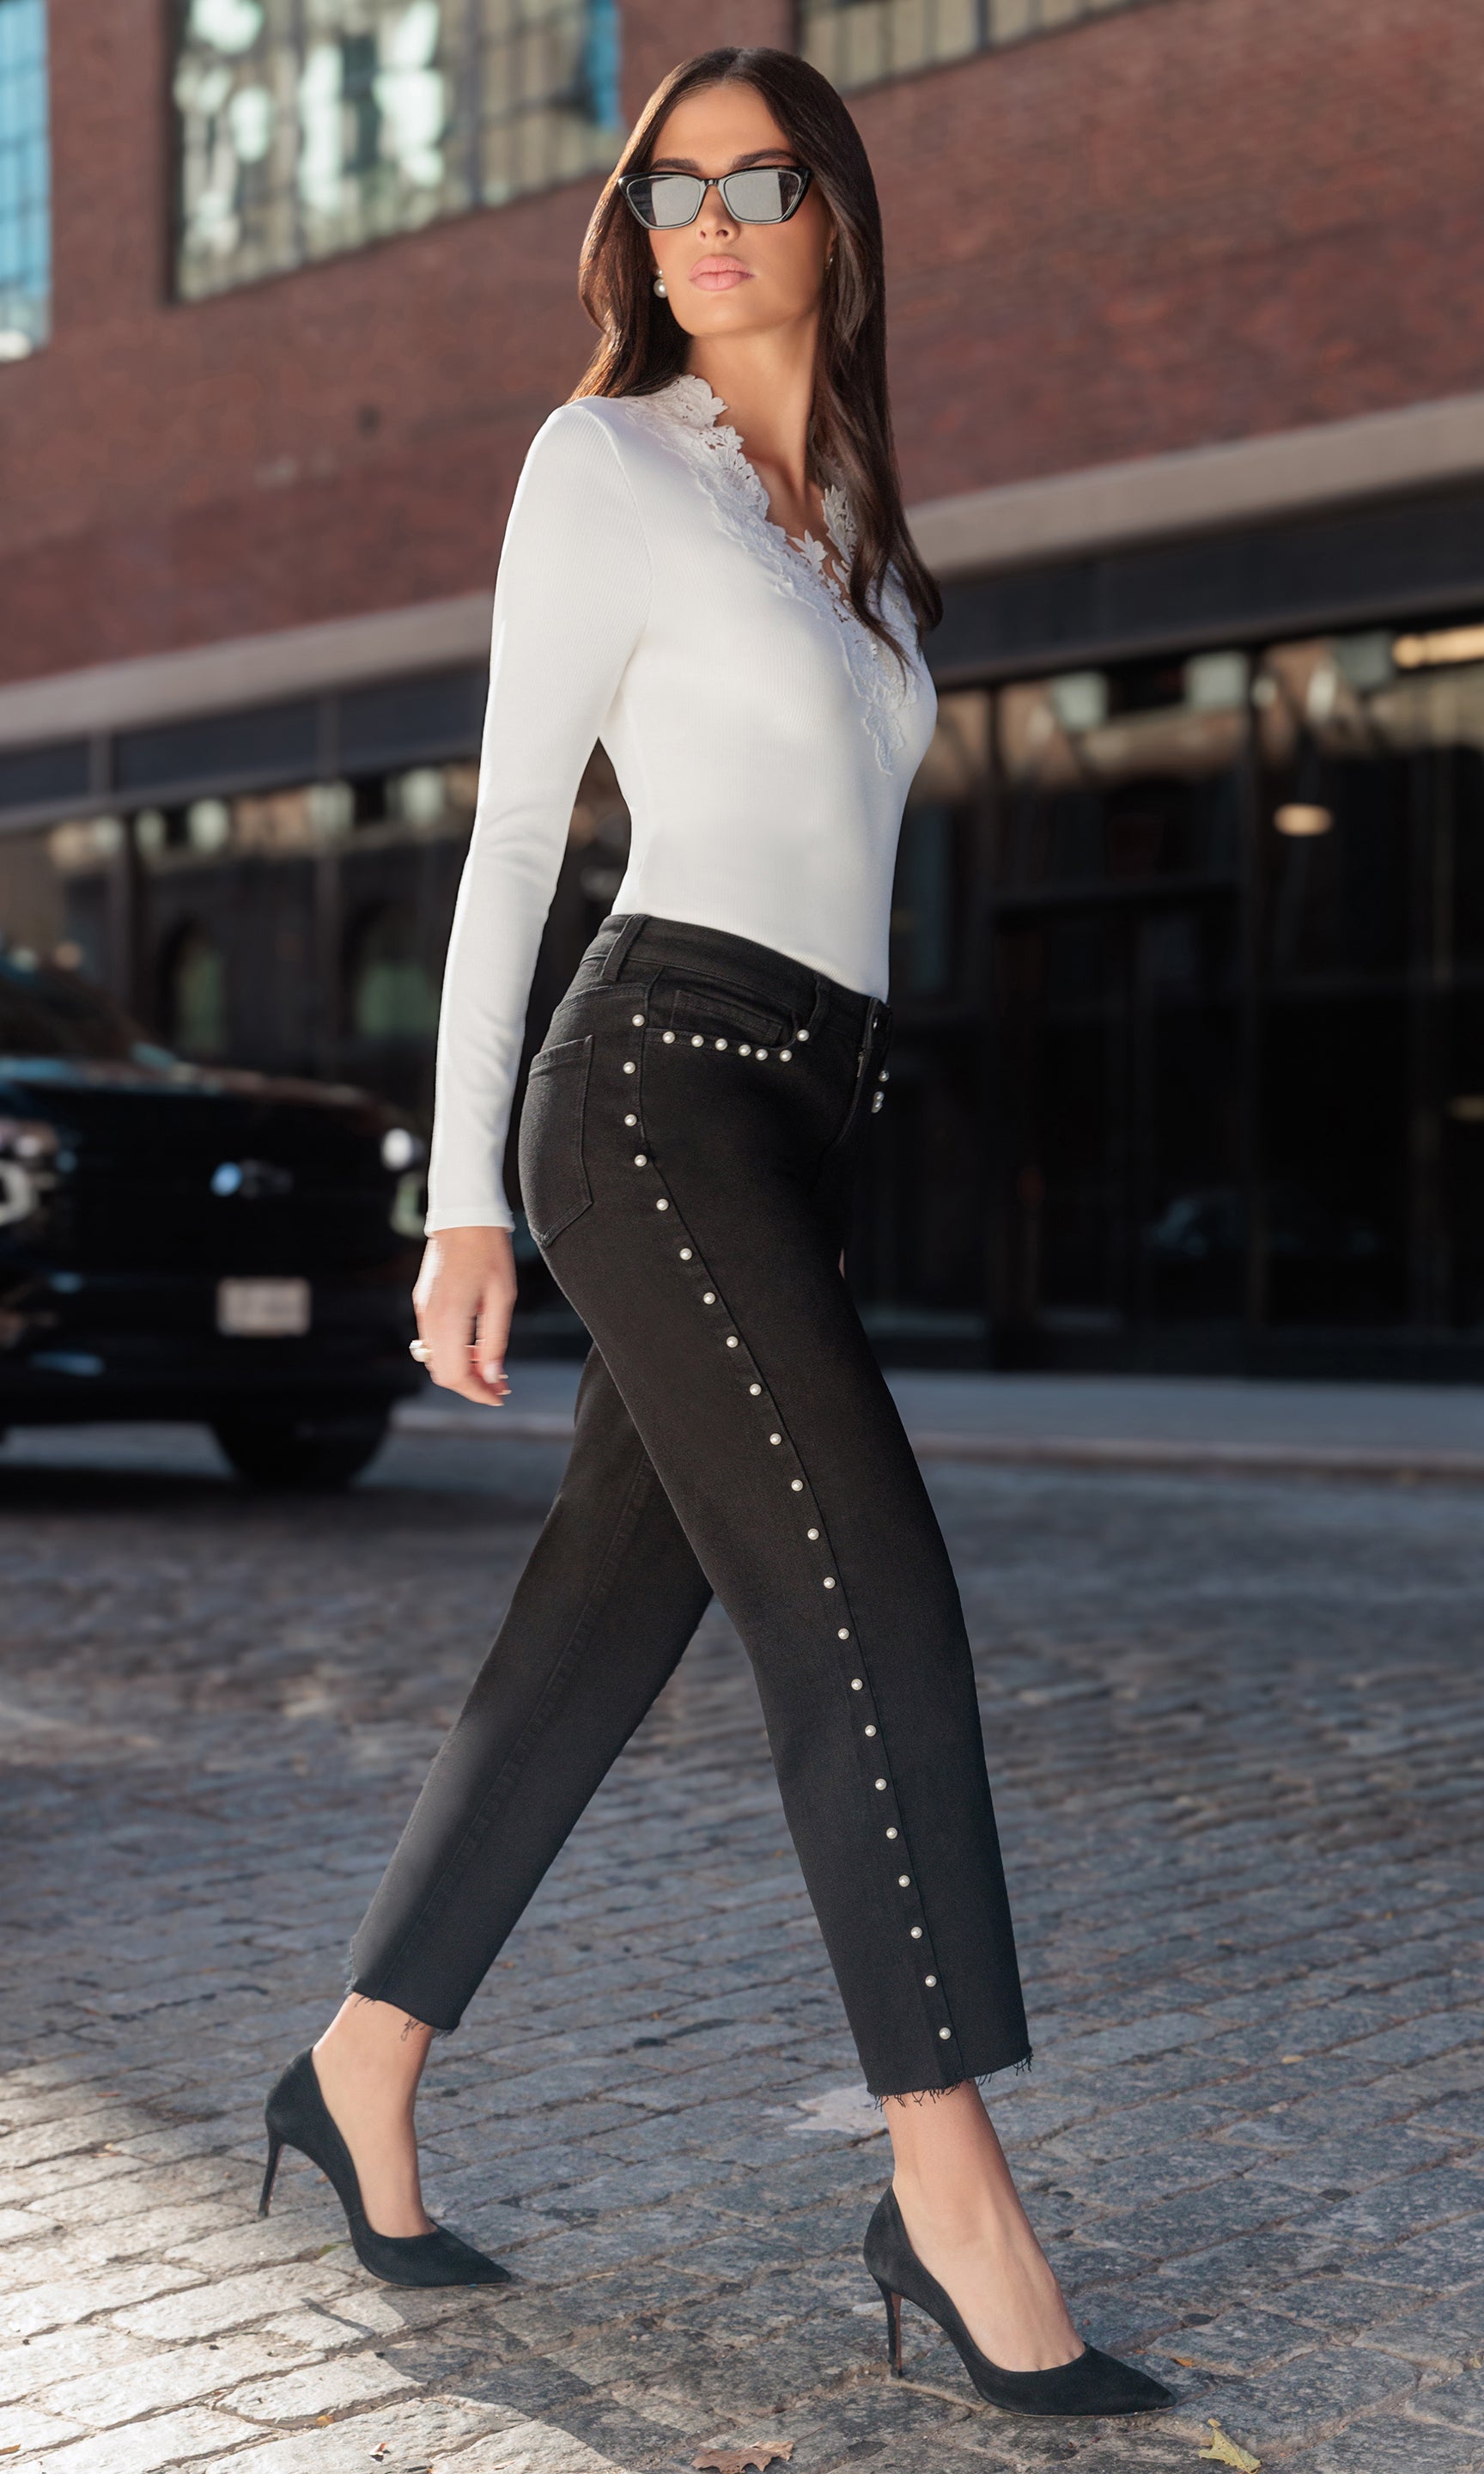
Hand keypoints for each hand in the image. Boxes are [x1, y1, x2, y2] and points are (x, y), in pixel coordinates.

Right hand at [412, 1226, 515, 1406]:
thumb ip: (496, 1341)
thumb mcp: (502, 1298)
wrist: (463, 1216)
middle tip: (500, 1385)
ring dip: (462, 1369)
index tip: (500, 1396)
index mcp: (450, 1317)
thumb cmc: (489, 1252)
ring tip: (492, 1367)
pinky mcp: (423, 1302)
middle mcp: (430, 1318)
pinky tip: (476, 1347)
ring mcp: (423, 1310)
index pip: (456, 1375)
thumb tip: (493, 1377)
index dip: (478, 1392)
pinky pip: (434, 1341)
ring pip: (436, 1359)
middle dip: (471, 1385)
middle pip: (443, 1373)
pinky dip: (453, 1352)